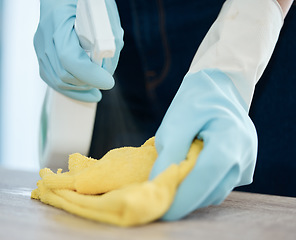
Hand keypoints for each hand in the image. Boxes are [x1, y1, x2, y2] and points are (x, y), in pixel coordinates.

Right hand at [34, 0, 123, 101]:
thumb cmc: (88, 2)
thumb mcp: (104, 11)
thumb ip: (110, 38)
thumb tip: (108, 69)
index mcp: (57, 21)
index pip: (70, 59)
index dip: (90, 75)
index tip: (108, 82)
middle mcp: (44, 36)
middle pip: (63, 75)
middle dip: (87, 83)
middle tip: (106, 81)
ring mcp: (40, 47)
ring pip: (57, 80)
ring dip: (80, 88)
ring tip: (97, 87)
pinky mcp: (41, 54)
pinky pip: (53, 78)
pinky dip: (71, 88)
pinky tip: (86, 89)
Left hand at [149, 69, 256, 219]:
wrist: (217, 89)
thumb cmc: (194, 102)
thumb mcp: (176, 122)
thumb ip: (169, 153)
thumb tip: (159, 183)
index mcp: (230, 138)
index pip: (207, 175)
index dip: (185, 196)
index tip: (164, 209)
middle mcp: (244, 154)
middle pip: (213, 188)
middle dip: (186, 198)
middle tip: (161, 197)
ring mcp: (247, 162)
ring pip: (216, 190)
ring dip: (194, 191)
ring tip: (173, 178)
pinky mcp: (243, 168)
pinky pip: (220, 185)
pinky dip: (202, 185)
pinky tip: (189, 173)